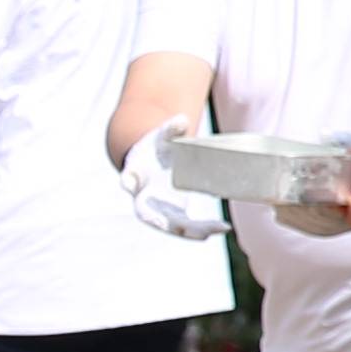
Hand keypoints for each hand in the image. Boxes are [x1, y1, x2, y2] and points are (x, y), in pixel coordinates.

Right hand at [121, 121, 228, 245]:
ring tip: (219, 228)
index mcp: (135, 176)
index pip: (129, 180)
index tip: (128, 184)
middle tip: (194, 227)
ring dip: (194, 231)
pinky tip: (223, 227)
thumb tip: (181, 120)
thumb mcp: (161, 136)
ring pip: (172, 227)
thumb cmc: (156, 147)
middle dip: (172, 223)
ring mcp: (157, 210)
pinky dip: (203, 229)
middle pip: (152, 216)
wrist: (154, 162)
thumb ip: (170, 129)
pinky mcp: (172, 215)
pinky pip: (186, 226)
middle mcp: (142, 198)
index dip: (128, 182)